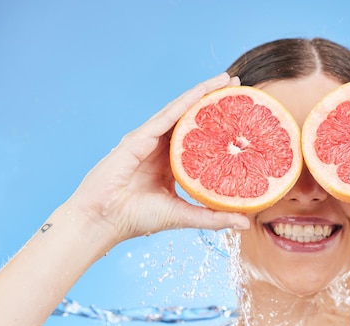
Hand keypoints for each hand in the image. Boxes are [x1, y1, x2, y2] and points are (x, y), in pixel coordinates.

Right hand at [66, 73, 249, 246]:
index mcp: (171, 164)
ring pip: (180, 110)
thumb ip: (213, 217)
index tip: (242, 113)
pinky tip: (202, 91)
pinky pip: (166, 115)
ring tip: (226, 79)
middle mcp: (161, 148)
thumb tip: (244, 222)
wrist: (105, 220)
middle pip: (191, 118)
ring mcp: (149, 140)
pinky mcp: (139, 137)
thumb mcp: (185, 215)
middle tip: (237, 85)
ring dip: (203, 92)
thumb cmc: (138, 219)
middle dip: (214, 100)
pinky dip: (185, 101)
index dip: (219, 124)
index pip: (199, 138)